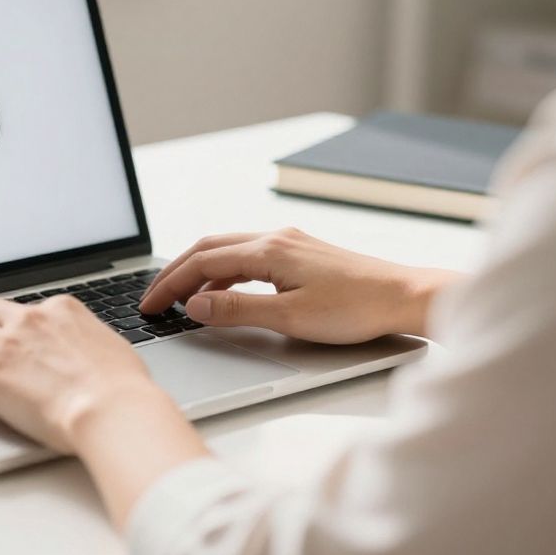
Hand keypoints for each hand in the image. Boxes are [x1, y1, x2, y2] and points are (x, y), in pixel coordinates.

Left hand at [0, 295, 210, 528]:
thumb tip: (87, 352)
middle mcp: (29, 319)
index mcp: (61, 309)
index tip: (5, 334)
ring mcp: (5, 344)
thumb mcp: (111, 347)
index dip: (10, 322)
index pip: (24, 307)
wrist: (111, 409)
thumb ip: (89, 342)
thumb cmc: (122, 389)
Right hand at [139, 228, 459, 342]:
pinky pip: (248, 255)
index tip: (149, 305)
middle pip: (209, 248)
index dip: (170, 284)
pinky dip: (224, 272)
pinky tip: (224, 292)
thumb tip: (193, 306)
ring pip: (228, 249)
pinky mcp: (302, 252)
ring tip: (181, 299)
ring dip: (199, 271)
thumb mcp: (289, 317)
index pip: (202, 262)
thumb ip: (236, 311)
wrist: (406, 297)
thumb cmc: (357, 309)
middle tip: (153, 298)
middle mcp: (276, 237)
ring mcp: (290, 242)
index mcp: (268, 249)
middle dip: (175, 272)